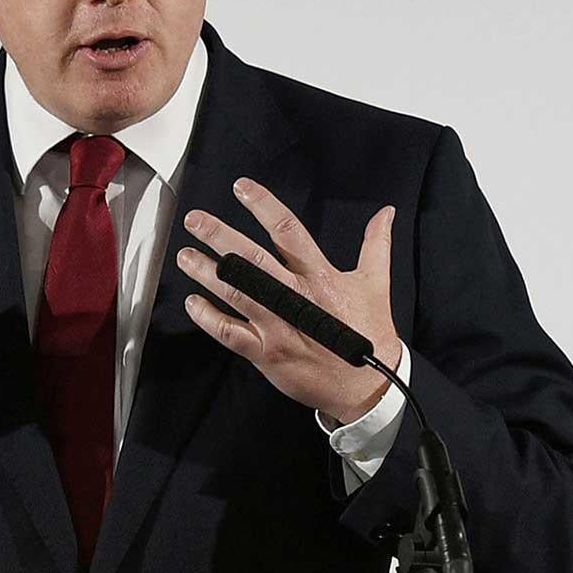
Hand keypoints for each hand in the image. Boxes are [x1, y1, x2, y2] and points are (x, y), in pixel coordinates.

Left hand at [176, 178, 402, 425]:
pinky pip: (230, 333)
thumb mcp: (377, 283)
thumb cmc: (369, 333)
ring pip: (235, 293)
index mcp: (320, 277)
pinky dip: (208, 318)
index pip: (288, 231)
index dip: (263, 206)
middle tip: (195, 220)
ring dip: (207, 273)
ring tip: (186, 255)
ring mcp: (278, 326)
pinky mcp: (266, 353)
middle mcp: (295, 298)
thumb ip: (376, 244)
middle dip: (220, 236)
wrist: (367, 385)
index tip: (241, 188)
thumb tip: (386, 213)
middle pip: (252, 259)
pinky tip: (192, 303)